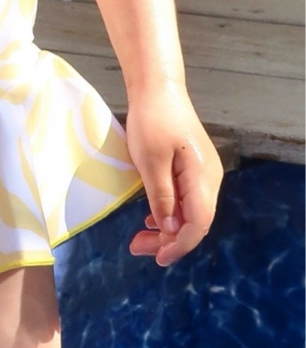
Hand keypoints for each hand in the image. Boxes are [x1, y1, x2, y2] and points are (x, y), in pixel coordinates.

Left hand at [124, 83, 223, 264]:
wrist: (158, 89)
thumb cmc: (151, 121)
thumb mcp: (150, 161)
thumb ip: (162, 197)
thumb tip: (169, 229)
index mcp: (202, 177)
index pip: (198, 223)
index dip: (179, 245)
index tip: (157, 258)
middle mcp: (209, 179)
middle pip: (195, 221)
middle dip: (169, 241)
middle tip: (137, 248)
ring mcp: (202, 173)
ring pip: (190, 212)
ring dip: (167, 229)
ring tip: (139, 238)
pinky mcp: (192, 168)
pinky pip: (185, 199)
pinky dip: (168, 213)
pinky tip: (151, 219)